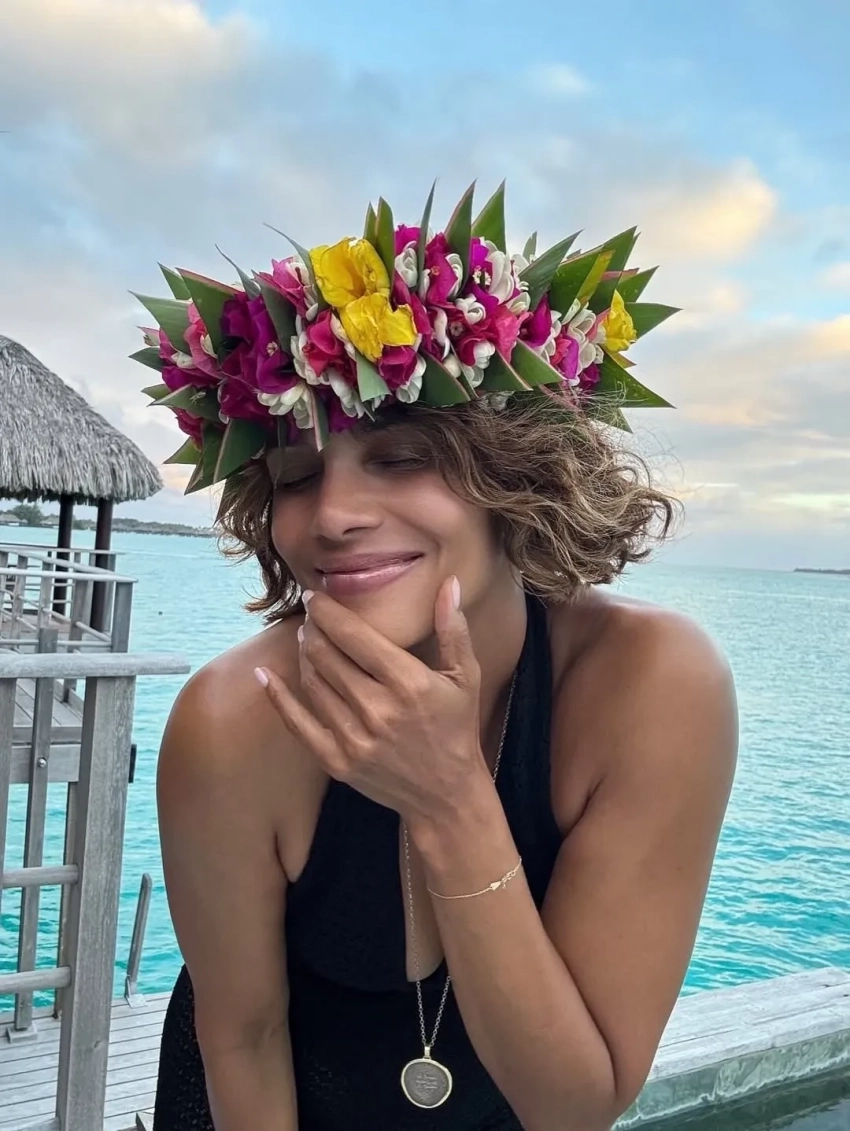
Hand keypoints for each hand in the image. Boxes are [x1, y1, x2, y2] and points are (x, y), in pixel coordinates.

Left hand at [255, 576, 487, 821]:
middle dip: (313, 628)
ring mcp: (354, 738)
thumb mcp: (466, 677)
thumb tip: (450, 583)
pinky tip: (264, 674)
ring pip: (312, 682)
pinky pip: (298, 723)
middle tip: (312, 615)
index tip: (317, 597)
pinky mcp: (337, 761)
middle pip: (326, 654)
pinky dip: (278, 696)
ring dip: (303, 654)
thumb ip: (454, 629)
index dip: (328, 611)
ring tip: (306, 638)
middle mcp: (378, 709)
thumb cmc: (456, 729)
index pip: (354, 635)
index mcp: (408, 683)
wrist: (446, 795)